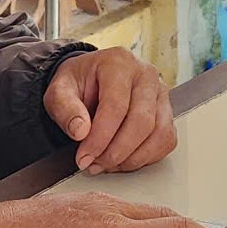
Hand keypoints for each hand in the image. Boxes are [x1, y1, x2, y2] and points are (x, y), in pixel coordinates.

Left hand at [44, 48, 175, 173]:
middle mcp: (145, 75)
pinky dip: (146, 157)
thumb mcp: (59, 91)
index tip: (84, 156)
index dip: (100, 137)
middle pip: (142, 121)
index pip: (116, 106)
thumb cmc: (79, 83)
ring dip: (132, 158)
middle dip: (116, 152)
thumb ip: (65, 109)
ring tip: (107, 164)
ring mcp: (161, 93)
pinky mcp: (167, 112)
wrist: (91, 79)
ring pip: (159, 133)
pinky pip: (166, 140)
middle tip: (94, 164)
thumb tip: (81, 132)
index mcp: (119, 63)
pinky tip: (123, 159)